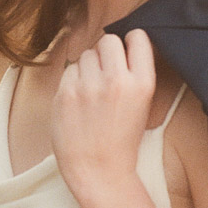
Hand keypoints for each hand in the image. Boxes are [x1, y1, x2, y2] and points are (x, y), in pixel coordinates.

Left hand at [51, 29, 155, 194]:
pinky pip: (69, 69)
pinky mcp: (65, 92)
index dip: (130, 42)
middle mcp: (116, 80)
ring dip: (89, 66)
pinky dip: (73, 80)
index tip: (126, 52)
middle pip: (109, 40)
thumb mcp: (142, 105)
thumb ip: (133, 74)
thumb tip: (121, 46)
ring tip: (92, 90)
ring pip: (86, 53)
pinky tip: (78, 99)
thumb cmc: (121, 141)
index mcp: (142, 83)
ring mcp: (88, 85)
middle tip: (105, 71)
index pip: (137, 37)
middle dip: (107, 52)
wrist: (99, 170)